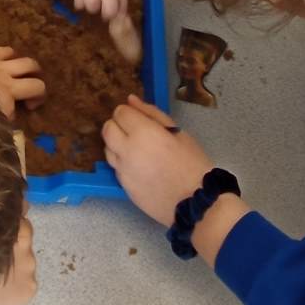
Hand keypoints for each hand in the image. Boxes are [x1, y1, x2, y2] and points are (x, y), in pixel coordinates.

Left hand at [102, 97, 210, 224]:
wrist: (197, 204)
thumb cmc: (193, 164)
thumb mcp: (178, 132)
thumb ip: (151, 114)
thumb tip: (131, 100)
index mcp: (142, 132)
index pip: (119, 112)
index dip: (129, 112)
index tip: (139, 118)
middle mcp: (126, 150)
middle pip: (107, 129)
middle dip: (118, 126)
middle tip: (136, 132)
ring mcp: (123, 171)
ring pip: (107, 150)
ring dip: (117, 145)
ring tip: (139, 151)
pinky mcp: (124, 188)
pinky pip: (116, 169)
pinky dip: (124, 164)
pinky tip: (142, 168)